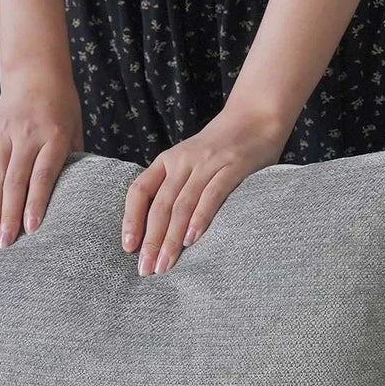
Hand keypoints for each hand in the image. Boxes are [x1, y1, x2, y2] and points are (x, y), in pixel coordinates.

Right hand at [0, 75, 83, 247]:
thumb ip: (72, 162)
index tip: (30, 230)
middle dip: (9, 215)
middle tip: (4, 243)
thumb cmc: (61, 108)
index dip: (36, 204)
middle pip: (15, 181)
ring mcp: (5, 131)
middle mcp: (27, 134)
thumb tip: (71, 201)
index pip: (42, 176)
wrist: (35, 72)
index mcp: (53, 136)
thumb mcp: (75, 131)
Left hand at [123, 102, 291, 275]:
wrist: (256, 115)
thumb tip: (156, 231)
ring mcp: (207, 163)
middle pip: (160, 205)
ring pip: (182, 205)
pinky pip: (212, 195)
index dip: (131, 219)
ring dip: (171, 238)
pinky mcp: (232, 167)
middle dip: (151, 241)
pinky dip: (200, 218)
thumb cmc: (219, 148)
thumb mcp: (188, 161)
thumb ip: (174, 188)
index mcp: (167, 161)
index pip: (140, 190)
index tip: (128, 247)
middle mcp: (183, 161)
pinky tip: (191, 240)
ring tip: (165, 264)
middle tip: (146, 270)